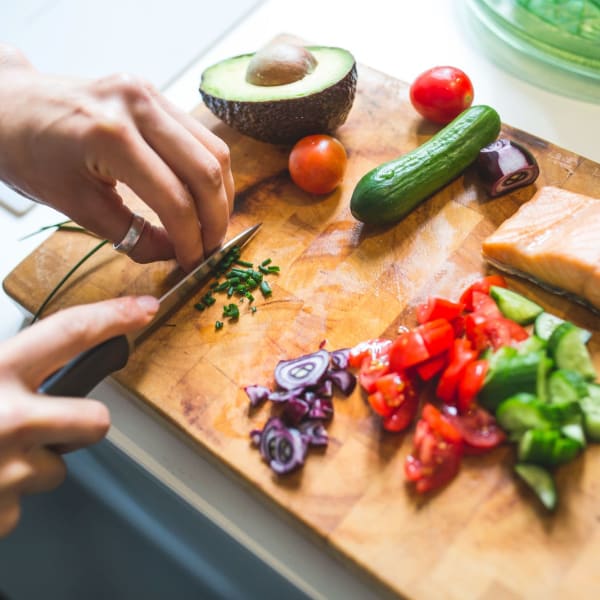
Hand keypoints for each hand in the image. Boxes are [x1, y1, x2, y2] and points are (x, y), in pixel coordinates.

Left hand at [0, 44, 233, 271]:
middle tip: (211, 247)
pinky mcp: (153, 93)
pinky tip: (202, 194)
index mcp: (111, 135)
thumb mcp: (77, 206)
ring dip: (220, 193)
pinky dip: (208, 170)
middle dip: (216, 218)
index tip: (194, 261)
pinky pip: (200, 135)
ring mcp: (149, 92)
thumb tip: (175, 253)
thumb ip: (133, 235)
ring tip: (210, 224)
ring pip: (214, 149)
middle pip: (206, 170)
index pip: (174, 198)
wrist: (7, 107)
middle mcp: (137, 105)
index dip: (191, 238)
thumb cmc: (29, 155)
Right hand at [0, 295, 158, 536]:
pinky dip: (4, 499)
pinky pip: (22, 505)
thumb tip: (30, 352)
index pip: (68, 333)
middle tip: (52, 424)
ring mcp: (8, 472)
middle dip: (84, 424)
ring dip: (30, 464)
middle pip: (96, 421)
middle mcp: (8, 419)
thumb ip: (1, 364)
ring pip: (55, 468)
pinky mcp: (0, 515)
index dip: (112, 317)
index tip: (145, 309)